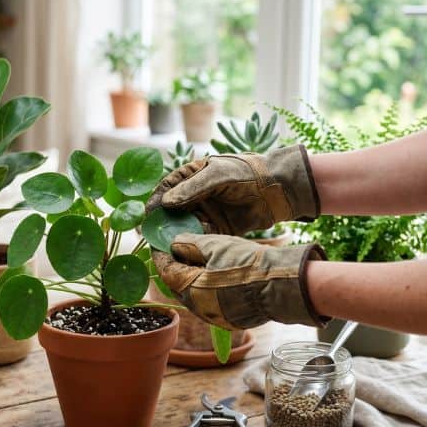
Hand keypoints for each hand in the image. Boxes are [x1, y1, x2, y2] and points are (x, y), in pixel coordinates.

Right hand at [146, 145, 319, 235]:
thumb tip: (166, 203)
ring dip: (175, 237)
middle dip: (162, 225)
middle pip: (171, 212)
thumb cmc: (248, 173)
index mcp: (191, 177)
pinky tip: (186, 253)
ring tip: (167, 249)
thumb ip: (193, 188)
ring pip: (183, 227)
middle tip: (152, 239)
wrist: (279, 188)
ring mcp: (206, 213)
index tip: (147, 218)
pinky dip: (193, 245)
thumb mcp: (219, 175)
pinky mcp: (218, 229)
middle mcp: (195, 196)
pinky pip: (200, 238)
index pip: (166, 190)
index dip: (155, 204)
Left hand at [152, 233, 328, 329]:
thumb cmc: (249, 263)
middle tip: (178, 250)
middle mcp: (198, 308)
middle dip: (175, 268)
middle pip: (177, 285)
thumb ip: (189, 244)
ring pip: (193, 296)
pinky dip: (206, 290)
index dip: (161, 255)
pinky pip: (209, 304)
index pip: (165, 270)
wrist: (283, 285)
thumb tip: (173, 244)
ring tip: (197, 261)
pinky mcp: (228, 321)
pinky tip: (215, 276)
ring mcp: (213, 317)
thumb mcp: (216, 245)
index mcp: (190, 289)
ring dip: (191, 280)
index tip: (159, 243)